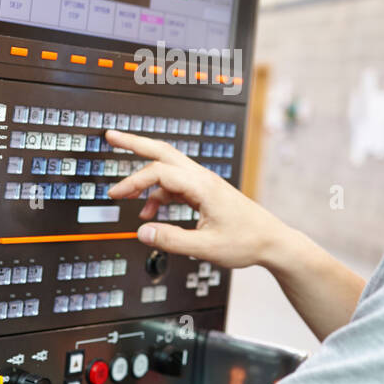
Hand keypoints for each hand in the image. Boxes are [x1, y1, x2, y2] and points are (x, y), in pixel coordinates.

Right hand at [104, 128, 290, 269]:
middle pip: (163, 151)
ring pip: (168, 167)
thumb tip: (142, 231)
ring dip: (144, 175)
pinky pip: (175, 186)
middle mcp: (203, 179)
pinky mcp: (205, 193)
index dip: (134, 182)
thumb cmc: (247, 242)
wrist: (272, 242)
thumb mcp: (206, 247)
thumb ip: (171, 240)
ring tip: (123, 191)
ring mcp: (204, 184)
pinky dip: (158, 195)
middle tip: (111, 136)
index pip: (160, 172)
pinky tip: (150, 213)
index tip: (116, 194)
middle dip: (135, 143)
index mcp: (203, 187)